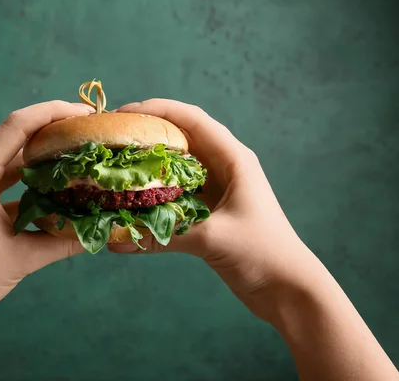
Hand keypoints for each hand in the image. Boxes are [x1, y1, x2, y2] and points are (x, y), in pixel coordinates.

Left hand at [0, 101, 91, 315]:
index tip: (83, 112)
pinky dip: (26, 176)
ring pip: (7, 156)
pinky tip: (50, 185)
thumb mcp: (22, 259)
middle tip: (84, 131)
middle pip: (13, 134)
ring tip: (72, 152)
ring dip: (38, 153)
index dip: (52, 112)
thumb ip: (62, 242)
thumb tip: (98, 233)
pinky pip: (1, 176)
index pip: (18, 126)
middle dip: (50, 128)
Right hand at [110, 99, 322, 320]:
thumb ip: (164, 235)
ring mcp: (216, 189)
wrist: (286, 288)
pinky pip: (176, 193)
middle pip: (181, 137)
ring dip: (149, 164)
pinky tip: (131, 199)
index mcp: (234, 159)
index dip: (157, 110)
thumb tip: (116, 240)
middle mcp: (224, 167)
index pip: (192, 119)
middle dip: (147, 133)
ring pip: (176, 166)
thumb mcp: (212, 237)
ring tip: (116, 163)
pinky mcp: (209, 210)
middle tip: (112, 137)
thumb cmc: (263, 253)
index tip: (123, 113)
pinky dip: (155, 193)